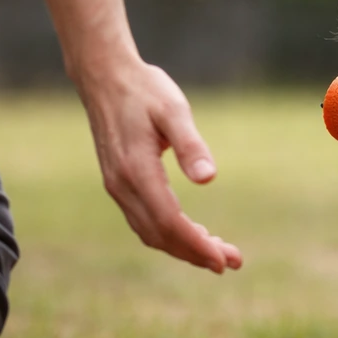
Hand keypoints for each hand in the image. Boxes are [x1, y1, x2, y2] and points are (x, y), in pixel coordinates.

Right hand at [76, 56, 241, 272]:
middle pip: (160, 235)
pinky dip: (169, 234)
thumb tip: (209, 178)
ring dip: (184, 248)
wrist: (105, 76)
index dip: (196, 245)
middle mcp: (122, 185)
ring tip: (219, 253)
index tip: (224, 260)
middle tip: (232, 262)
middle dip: (196, 253)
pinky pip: (144, 221)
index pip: (169, 222)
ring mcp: (117, 186)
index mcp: (136, 170)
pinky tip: (192, 232)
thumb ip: (190, 145)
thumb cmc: (145, 89)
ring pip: (150, 232)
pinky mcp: (118, 183)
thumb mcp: (174, 110)